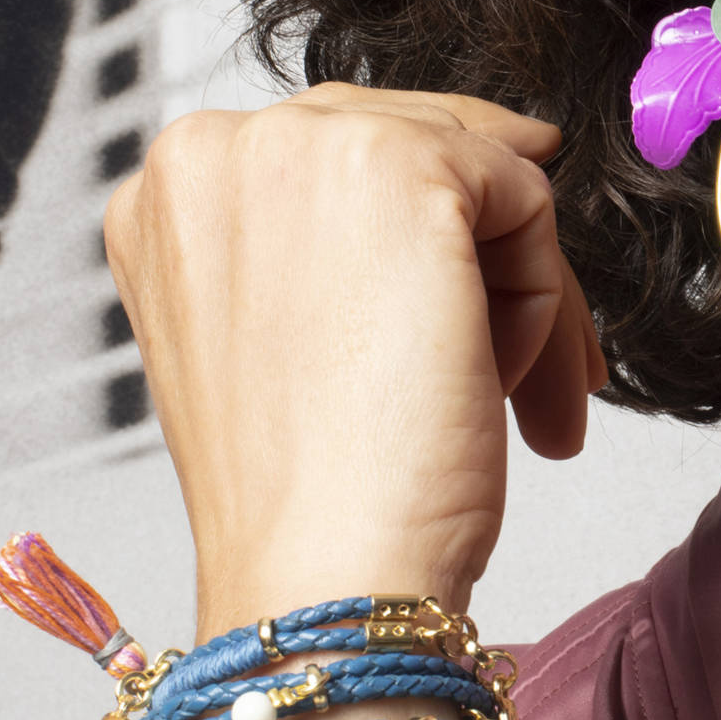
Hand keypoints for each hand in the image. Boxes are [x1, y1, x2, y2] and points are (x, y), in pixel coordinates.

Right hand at [103, 83, 607, 627]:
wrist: (322, 575)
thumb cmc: (319, 493)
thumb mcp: (302, 334)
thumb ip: (356, 240)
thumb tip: (518, 158)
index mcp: (175, 193)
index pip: (345, 160)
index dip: (436, 244)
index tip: (480, 324)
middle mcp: (215, 146)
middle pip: (420, 157)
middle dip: (491, 270)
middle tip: (525, 382)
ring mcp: (301, 144)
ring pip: (481, 184)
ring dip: (522, 301)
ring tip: (521, 408)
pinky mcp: (399, 165)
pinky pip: (528, 205)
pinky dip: (545, 304)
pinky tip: (512, 394)